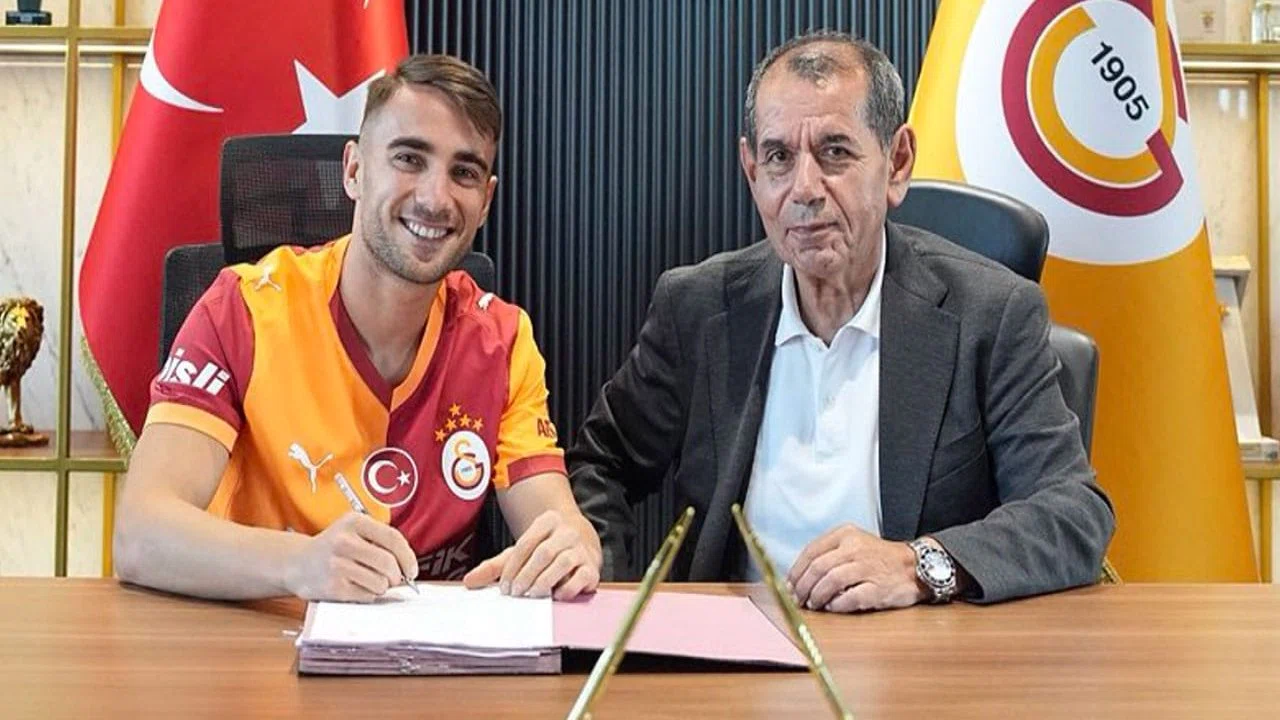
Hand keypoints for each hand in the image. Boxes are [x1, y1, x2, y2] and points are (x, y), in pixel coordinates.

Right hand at [284, 512, 417, 601]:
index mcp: (355, 522)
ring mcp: (337, 565)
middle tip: (393, 579)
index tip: (412, 570)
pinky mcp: (333, 587)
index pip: (394, 539)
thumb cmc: (334, 548)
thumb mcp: (354, 530)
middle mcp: (344, 541)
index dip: (408, 557)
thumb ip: (380, 540)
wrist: (297, 563)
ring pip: (380, 582)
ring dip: (381, 586)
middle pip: (389, 563)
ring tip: (369, 580)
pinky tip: (356, 587)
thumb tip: (408, 566)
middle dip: (396, 576)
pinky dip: (368, 594)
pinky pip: (367, 595)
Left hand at [462, 510, 600, 599]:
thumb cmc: (546, 550)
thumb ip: (496, 566)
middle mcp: (567, 533)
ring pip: (563, 563)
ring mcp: (582, 549)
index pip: (525, 543)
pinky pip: (581, 578)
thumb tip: (469, 581)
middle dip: (527, 575)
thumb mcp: (521, 553)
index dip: (513, 567)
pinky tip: (555, 596)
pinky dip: (567, 589)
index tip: (505, 587)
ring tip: (532, 595)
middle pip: (544, 553)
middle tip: (516, 593)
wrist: (581, 545)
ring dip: (545, 581)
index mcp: (547, 522)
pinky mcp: (592, 568)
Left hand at [787, 524, 925, 612]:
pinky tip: (832, 607)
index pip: (811, 551)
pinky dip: (836, 605)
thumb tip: (798, 578)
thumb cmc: (879, 559)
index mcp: (846, 534)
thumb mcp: (854, 544)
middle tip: (797, 599)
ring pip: (830, 581)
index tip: (789, 585)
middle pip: (818, 567)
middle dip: (803, 586)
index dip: (796, 571)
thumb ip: (828, 555)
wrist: (915, 567)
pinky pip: (849, 598)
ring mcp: (867, 568)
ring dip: (817, 596)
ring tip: (813, 604)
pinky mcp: (878, 588)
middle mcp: (855, 548)